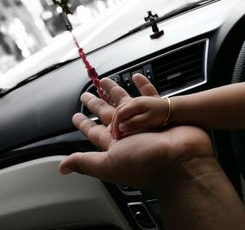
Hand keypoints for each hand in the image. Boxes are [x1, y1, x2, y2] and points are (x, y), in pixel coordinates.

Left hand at [59, 74, 213, 190]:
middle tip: (86, 93)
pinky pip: (150, 95)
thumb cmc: (146, 164)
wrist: (182, 160)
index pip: (94, 132)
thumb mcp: (109, 164)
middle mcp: (129, 132)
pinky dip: (144, 86)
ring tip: (106, 80)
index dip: (84, 124)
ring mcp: (145, 122)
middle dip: (96, 103)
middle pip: (108, 114)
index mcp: (115, 144)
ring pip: (126, 101)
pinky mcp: (161, 113)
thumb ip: (86, 162)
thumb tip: (62, 168)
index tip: (76, 116)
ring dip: (116, 91)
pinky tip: (137, 77)